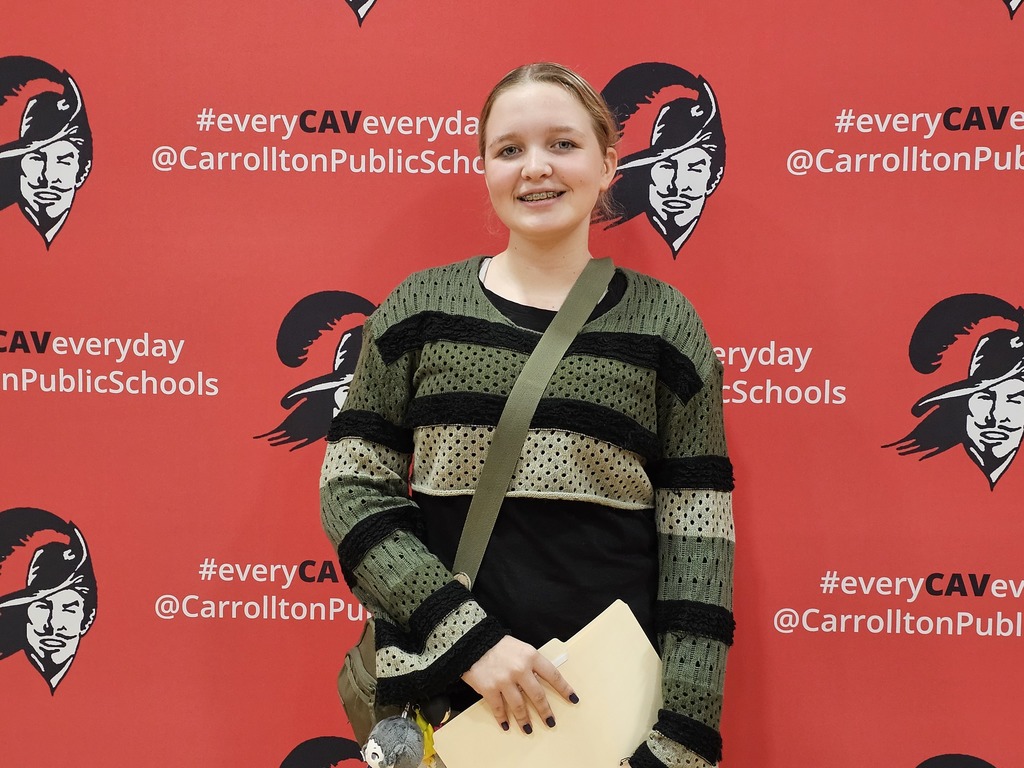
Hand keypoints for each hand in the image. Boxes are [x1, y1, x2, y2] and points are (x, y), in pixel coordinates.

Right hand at [460, 635, 577, 734]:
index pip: (552, 675)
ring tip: (528, 729)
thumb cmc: (497, 644)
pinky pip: (499, 708)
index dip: (564, 689)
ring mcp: (504, 680)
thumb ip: (530, 664)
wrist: (471, 641)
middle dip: (545, 711)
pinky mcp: (489, 688)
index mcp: (530, 656)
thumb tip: (540, 682)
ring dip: (524, 720)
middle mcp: (520, 669)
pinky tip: (506, 725)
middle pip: (537, 695)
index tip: (573, 699)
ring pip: (519, 706)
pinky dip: (503, 718)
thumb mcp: (520, 648)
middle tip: (550, 722)